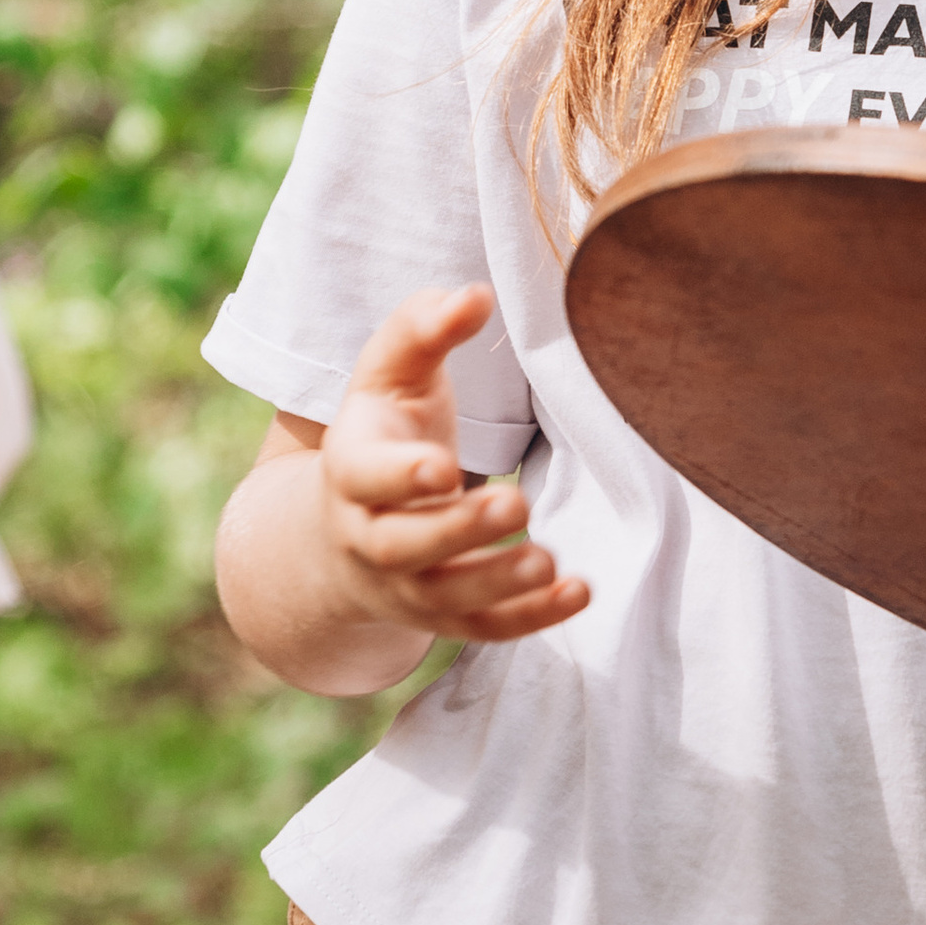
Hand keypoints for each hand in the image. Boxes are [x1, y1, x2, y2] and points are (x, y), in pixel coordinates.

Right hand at [316, 287, 588, 645]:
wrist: (348, 520)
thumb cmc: (386, 428)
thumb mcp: (392, 372)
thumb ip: (424, 328)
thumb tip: (472, 296)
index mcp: (352, 466)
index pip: (365, 476)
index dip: (401, 475)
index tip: (444, 465)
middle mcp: (368, 534)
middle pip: (404, 545)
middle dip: (458, 530)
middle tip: (515, 504)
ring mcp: (404, 583)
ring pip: (443, 596)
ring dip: (496, 583)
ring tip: (549, 561)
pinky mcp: (443, 614)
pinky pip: (482, 628)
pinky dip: (528, 619)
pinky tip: (576, 593)